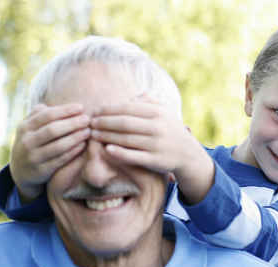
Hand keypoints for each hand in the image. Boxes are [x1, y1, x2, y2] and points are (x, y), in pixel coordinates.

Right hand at [10, 103, 90, 201]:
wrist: (21, 171)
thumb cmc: (32, 143)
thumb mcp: (29, 128)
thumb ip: (39, 115)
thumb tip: (54, 104)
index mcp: (25, 127)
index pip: (47, 115)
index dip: (65, 110)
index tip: (81, 107)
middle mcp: (27, 141)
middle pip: (53, 129)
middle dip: (72, 123)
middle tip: (87, 120)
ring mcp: (33, 157)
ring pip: (58, 146)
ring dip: (76, 137)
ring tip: (88, 131)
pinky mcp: (41, 170)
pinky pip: (60, 159)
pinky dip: (73, 151)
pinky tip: (83, 145)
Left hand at [90, 95, 213, 203]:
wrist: (187, 153)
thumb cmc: (170, 130)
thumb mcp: (164, 112)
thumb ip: (148, 101)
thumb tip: (131, 95)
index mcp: (157, 112)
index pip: (127, 108)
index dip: (108, 109)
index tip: (95, 111)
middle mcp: (157, 127)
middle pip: (123, 123)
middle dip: (104, 122)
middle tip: (90, 123)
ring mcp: (156, 144)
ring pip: (126, 139)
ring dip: (106, 136)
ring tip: (93, 135)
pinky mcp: (155, 160)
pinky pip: (133, 156)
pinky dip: (119, 152)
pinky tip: (107, 149)